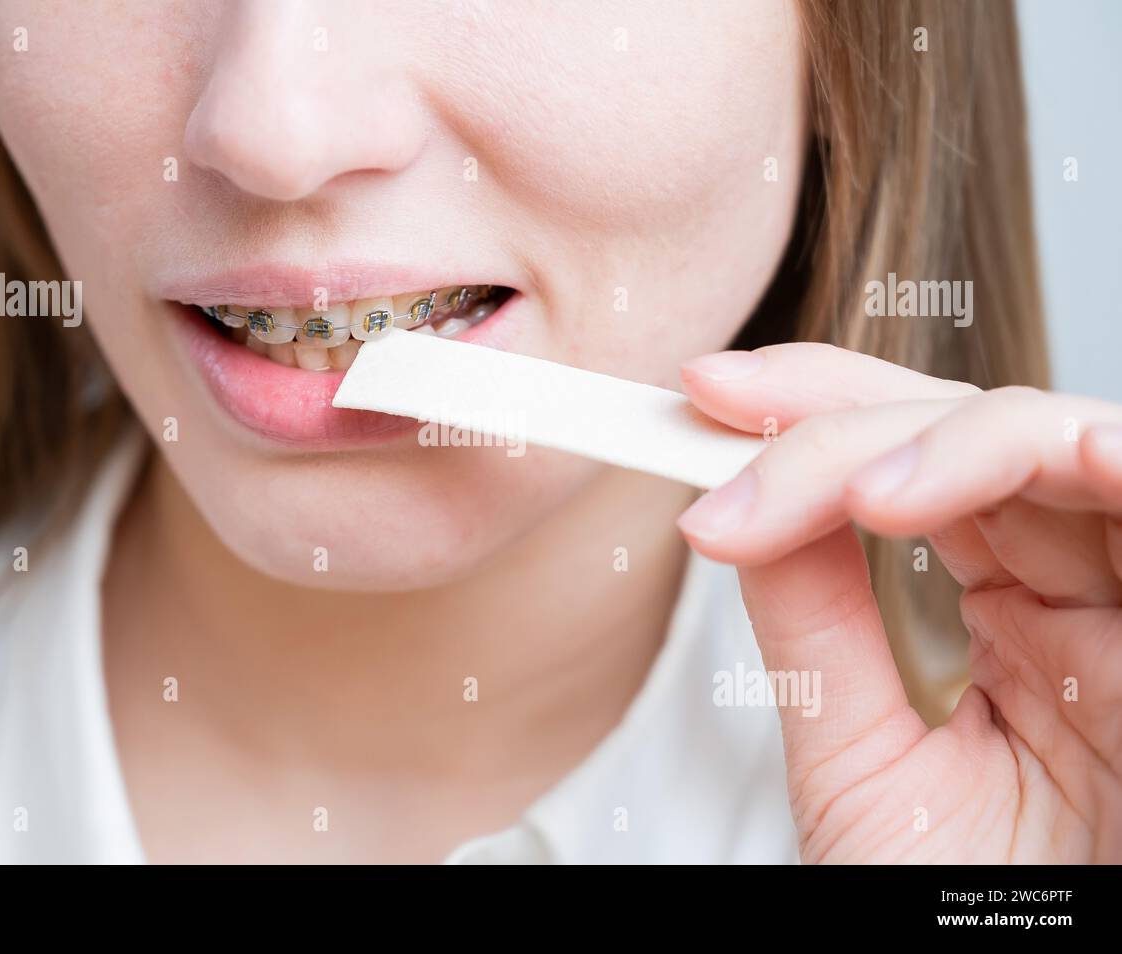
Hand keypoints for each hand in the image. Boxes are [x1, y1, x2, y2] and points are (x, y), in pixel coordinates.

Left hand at [678, 342, 1121, 862]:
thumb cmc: (972, 901)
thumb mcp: (862, 758)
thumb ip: (815, 625)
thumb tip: (743, 509)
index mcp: (1005, 616)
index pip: (903, 466)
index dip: (806, 414)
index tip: (701, 399)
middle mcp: (1077, 587)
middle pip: (960, 427)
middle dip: (833, 407)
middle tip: (720, 408)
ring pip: (1046, 435)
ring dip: (928, 435)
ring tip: (842, 489)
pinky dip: (1058, 455)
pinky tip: (957, 478)